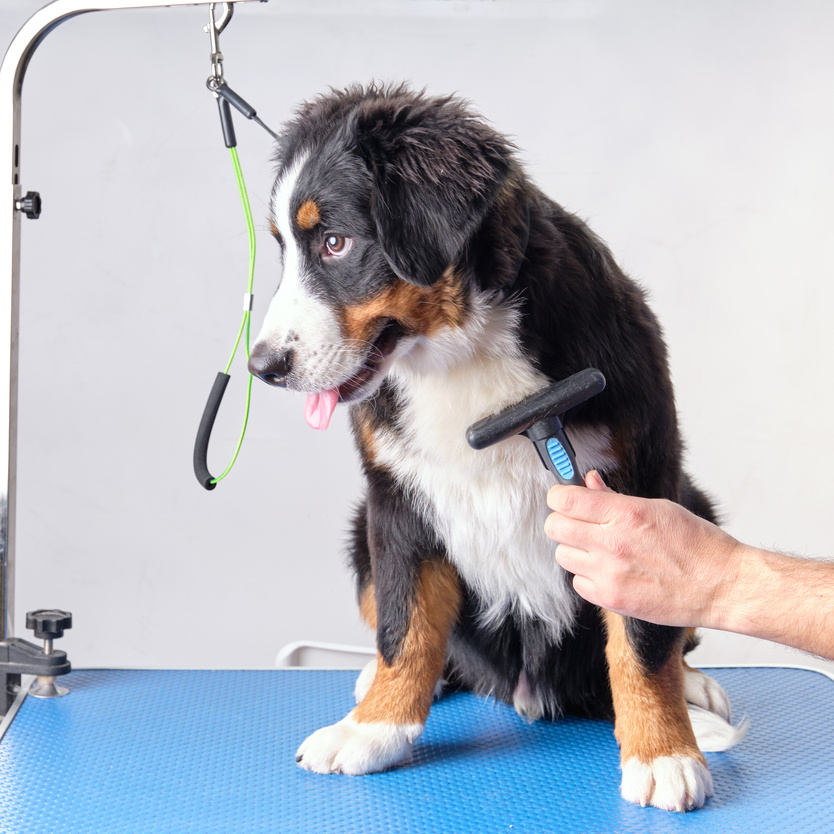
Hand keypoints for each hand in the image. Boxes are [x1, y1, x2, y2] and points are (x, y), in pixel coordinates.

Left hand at [544, 471, 742, 627]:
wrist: (721, 586)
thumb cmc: (696, 544)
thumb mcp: (657, 507)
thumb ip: (614, 497)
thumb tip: (588, 482)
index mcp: (624, 514)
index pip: (563, 500)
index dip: (559, 496)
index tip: (564, 499)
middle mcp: (612, 543)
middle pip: (554, 527)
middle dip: (563, 521)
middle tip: (580, 523)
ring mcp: (609, 574)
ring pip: (562, 555)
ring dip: (575, 550)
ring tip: (600, 549)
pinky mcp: (611, 599)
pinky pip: (577, 582)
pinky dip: (587, 576)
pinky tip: (609, 571)